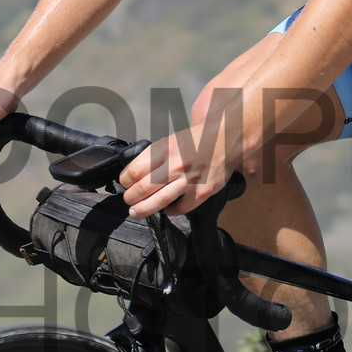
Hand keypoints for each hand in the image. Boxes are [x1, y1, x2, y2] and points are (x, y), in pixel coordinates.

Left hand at [119, 129, 234, 216]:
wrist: (226, 139)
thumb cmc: (198, 140)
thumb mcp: (172, 140)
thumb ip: (155, 156)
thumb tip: (135, 174)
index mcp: (165, 149)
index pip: (134, 170)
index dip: (125, 180)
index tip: (124, 183)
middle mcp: (176, 164)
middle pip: (143, 188)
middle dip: (130, 197)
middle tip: (128, 200)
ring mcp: (189, 180)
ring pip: (158, 201)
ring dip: (142, 209)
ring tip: (135, 211)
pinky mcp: (201, 192)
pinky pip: (180, 208)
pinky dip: (169, 211)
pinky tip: (166, 208)